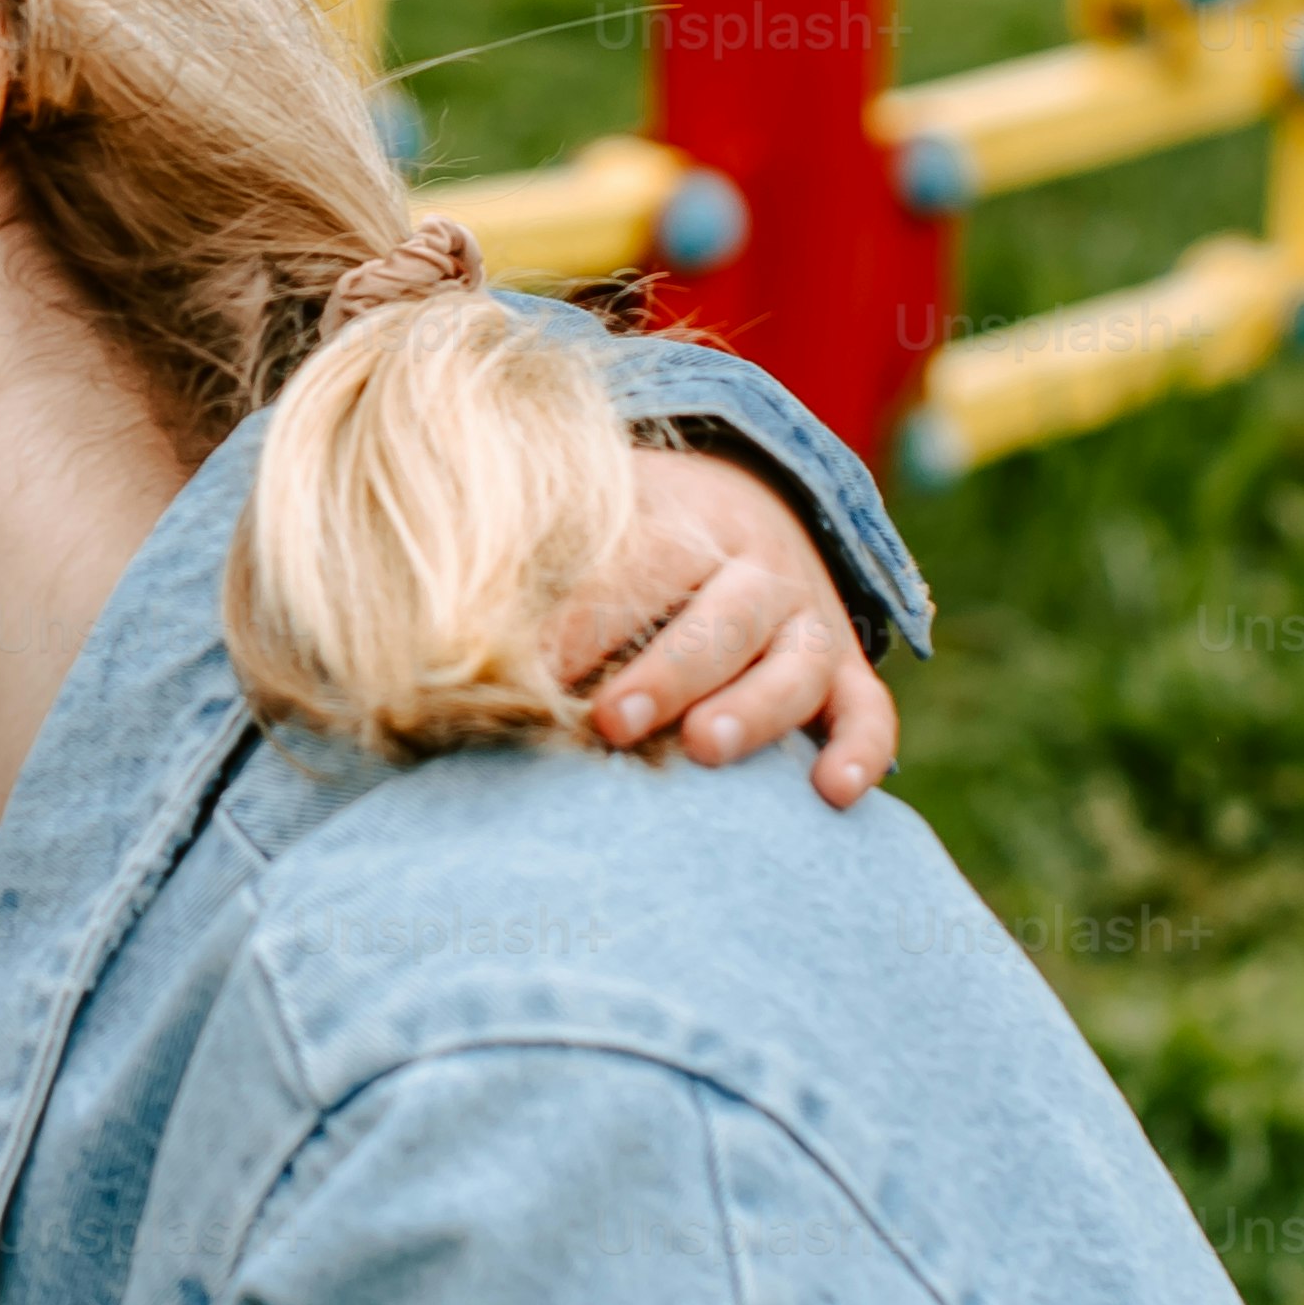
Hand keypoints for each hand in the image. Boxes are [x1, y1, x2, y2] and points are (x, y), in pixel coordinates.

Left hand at [554, 447, 896, 807]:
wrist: (744, 511)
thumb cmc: (629, 548)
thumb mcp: (590, 533)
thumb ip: (529, 577)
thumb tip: (434, 642)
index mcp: (684, 524)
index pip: (638, 565)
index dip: (586, 619)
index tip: (527, 673)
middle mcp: (755, 569)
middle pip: (721, 615)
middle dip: (666, 670)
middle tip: (609, 721)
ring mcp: (809, 621)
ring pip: (796, 661)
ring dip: (755, 705)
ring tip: (707, 748)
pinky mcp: (846, 675)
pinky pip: (869, 710)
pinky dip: (860, 748)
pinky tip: (831, 792)